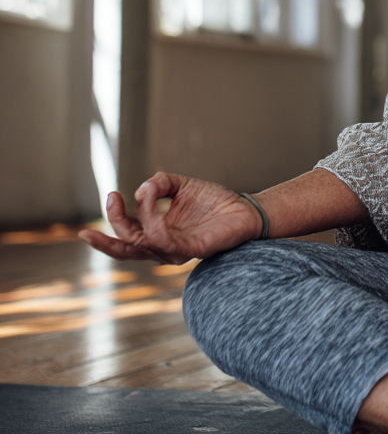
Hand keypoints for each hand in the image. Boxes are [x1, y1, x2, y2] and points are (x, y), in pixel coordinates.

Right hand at [78, 172, 262, 263]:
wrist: (245, 209)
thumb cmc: (214, 200)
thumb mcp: (181, 185)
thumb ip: (160, 183)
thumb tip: (141, 189)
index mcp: (158, 233)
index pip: (127, 233)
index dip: (115, 217)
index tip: (111, 194)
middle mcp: (164, 245)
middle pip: (126, 248)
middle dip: (105, 238)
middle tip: (95, 219)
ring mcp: (177, 250)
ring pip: (143, 246)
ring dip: (133, 223)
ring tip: (133, 199)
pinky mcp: (193, 249)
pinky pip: (168, 243)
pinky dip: (156, 228)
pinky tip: (153, 215)